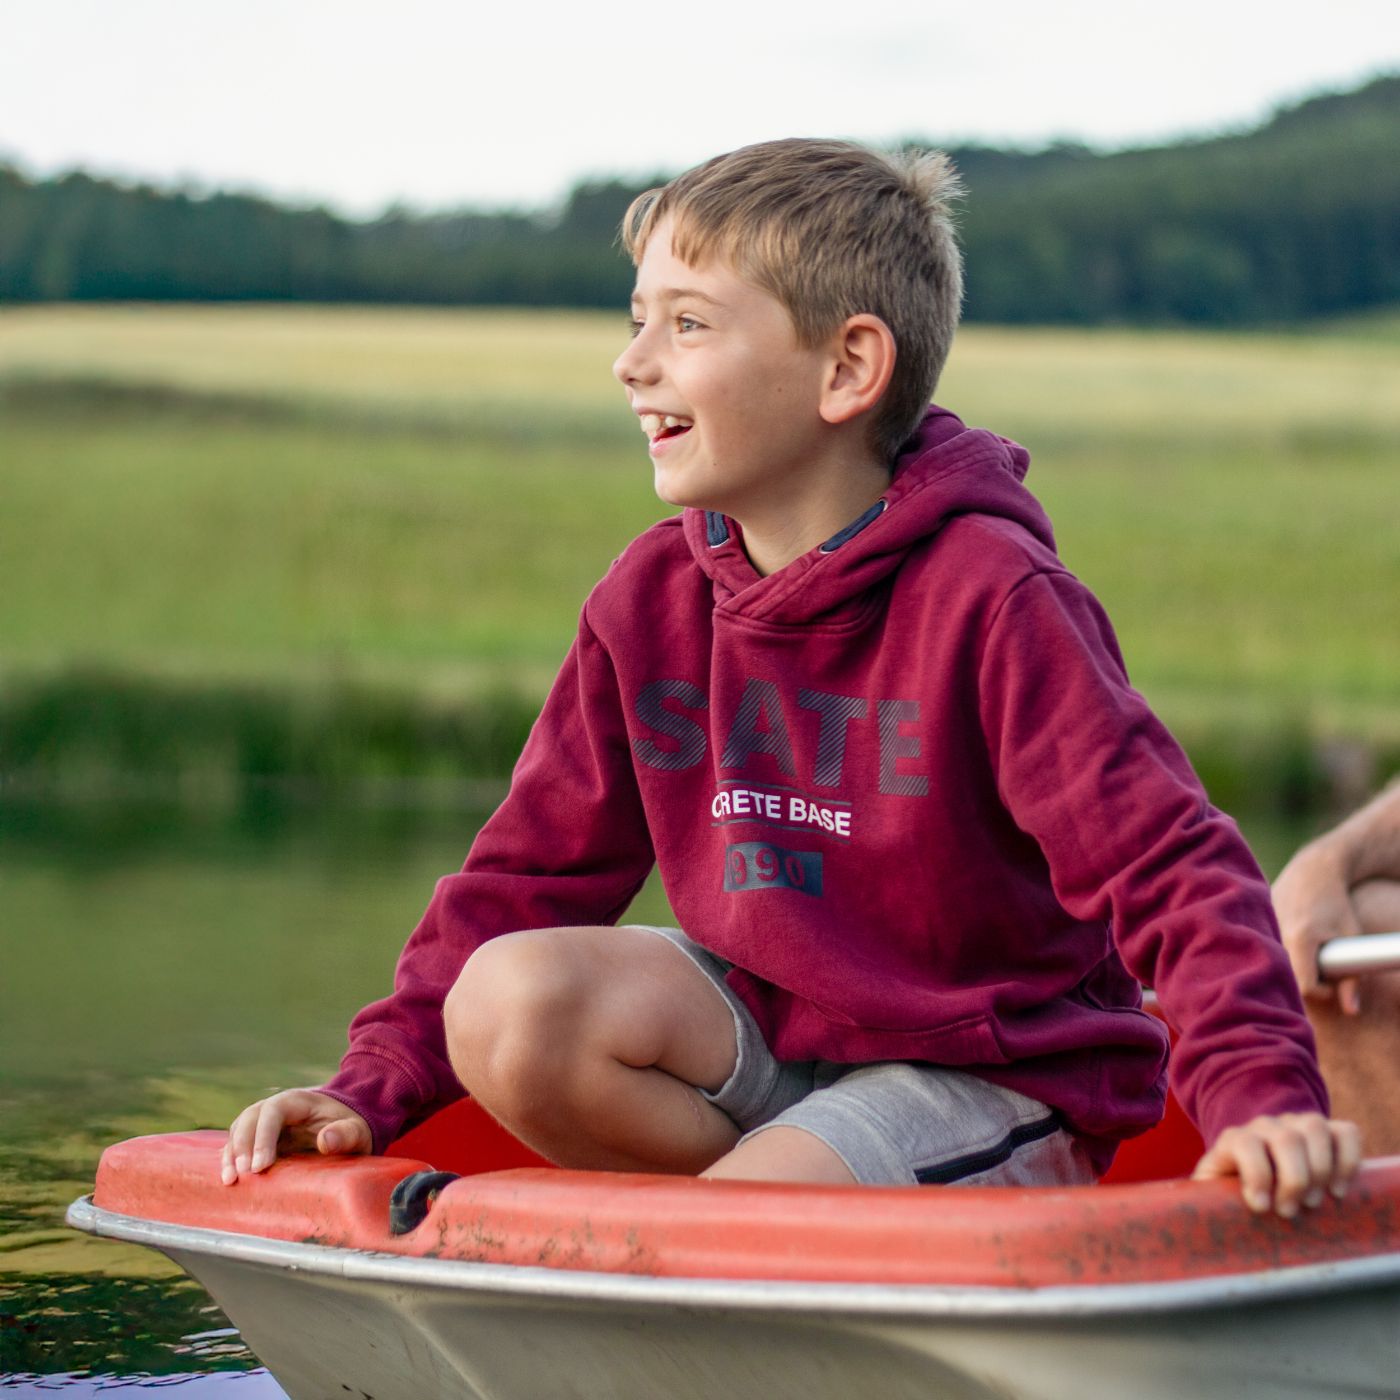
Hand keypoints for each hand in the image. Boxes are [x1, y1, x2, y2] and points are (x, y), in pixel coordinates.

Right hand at [221, 1088, 370, 1183]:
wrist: (345, 1129)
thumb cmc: (350, 1128)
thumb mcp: (356, 1131)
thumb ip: (345, 1134)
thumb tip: (325, 1141)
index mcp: (297, 1101)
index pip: (272, 1112)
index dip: (263, 1137)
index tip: (262, 1166)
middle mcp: (275, 1107)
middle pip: (249, 1119)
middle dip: (243, 1146)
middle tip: (245, 1174)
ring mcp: (264, 1122)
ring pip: (239, 1130)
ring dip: (231, 1154)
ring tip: (231, 1180)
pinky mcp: (258, 1139)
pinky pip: (238, 1144)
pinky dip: (230, 1159)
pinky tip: (228, 1178)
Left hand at [1192, 1112, 1361, 1216]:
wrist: (1255, 1167)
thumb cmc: (1231, 1192)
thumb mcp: (1211, 1195)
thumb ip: (1200, 1203)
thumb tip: (1185, 1225)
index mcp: (1234, 1139)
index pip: (1244, 1143)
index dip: (1256, 1174)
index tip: (1262, 1208)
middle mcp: (1265, 1126)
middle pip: (1286, 1139)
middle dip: (1293, 1180)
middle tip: (1290, 1211)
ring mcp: (1297, 1124)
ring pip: (1315, 1128)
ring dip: (1321, 1170)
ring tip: (1315, 1202)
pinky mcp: (1327, 1132)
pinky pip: (1346, 1132)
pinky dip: (1348, 1159)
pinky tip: (1338, 1189)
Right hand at [1272, 840, 1362, 1013]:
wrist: (1313, 869)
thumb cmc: (1337, 904)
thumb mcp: (1350, 936)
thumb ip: (1353, 978)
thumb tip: (1352, 1011)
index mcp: (1301, 939)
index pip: (1306, 987)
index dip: (1323, 990)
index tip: (1333, 980)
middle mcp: (1276, 935)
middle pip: (1286, 977)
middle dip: (1304, 977)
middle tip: (1320, 963)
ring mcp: (1261, 927)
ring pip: (1272, 962)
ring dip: (1289, 963)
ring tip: (1305, 946)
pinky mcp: (1253, 922)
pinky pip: (1263, 948)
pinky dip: (1276, 950)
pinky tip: (1289, 935)